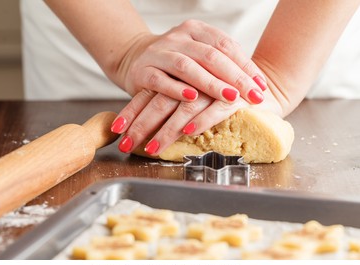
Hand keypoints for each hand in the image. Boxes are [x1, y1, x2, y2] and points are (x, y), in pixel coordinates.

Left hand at [110, 89, 281, 155]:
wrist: (258, 87)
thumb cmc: (220, 96)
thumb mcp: (193, 96)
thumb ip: (172, 103)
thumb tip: (143, 124)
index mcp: (180, 77)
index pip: (150, 93)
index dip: (133, 111)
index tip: (117, 129)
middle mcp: (194, 79)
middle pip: (162, 101)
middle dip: (142, 124)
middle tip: (126, 144)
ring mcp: (214, 86)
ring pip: (185, 107)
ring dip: (167, 129)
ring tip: (151, 147)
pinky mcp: (235, 97)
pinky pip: (216, 109)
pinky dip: (201, 120)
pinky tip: (187, 132)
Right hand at [118, 19, 266, 104]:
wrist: (137, 58)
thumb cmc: (176, 62)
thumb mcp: (199, 56)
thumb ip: (223, 64)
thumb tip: (257, 84)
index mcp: (195, 31)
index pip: (225, 45)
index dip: (245, 65)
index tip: (261, 86)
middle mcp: (177, 38)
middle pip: (210, 55)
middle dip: (234, 77)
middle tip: (253, 96)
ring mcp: (159, 53)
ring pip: (187, 66)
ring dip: (210, 83)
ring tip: (230, 97)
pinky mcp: (143, 71)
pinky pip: (160, 80)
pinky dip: (176, 89)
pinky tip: (191, 98)